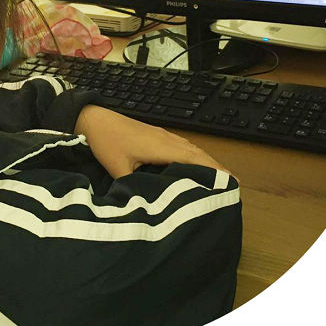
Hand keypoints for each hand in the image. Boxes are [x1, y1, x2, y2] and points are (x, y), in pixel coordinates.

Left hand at [74, 105, 230, 178]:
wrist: (94, 119)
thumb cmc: (106, 141)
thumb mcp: (118, 168)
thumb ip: (133, 187)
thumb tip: (145, 206)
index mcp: (161, 146)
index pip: (195, 159)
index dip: (214, 170)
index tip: (231, 183)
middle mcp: (166, 139)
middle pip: (198, 153)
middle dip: (216, 168)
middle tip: (231, 186)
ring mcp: (162, 135)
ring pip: (190, 148)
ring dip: (205, 161)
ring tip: (217, 178)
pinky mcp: (155, 135)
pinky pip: (182, 145)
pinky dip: (193, 155)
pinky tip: (192, 164)